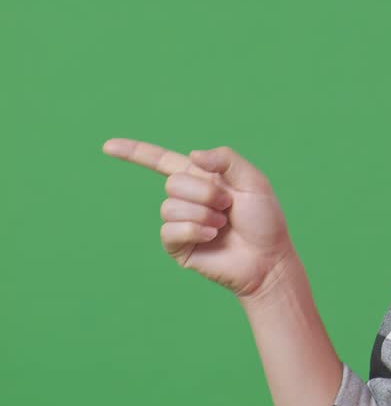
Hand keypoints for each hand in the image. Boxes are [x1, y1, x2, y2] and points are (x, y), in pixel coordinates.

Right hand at [103, 139, 292, 300]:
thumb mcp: (254, 181)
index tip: (108, 146)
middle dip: (205, 193)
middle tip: (229, 206)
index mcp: (202, 178)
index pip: (162, 161)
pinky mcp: (177, 247)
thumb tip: (192, 154)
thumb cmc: (264, 220)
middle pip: (173, 183)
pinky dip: (194, 229)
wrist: (268, 259)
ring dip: (202, 213)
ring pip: (170, 206)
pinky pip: (169, 229)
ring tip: (222, 224)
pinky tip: (212, 236)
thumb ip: (226, 160)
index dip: (135, 153)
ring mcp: (180, 223)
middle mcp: (187, 199)